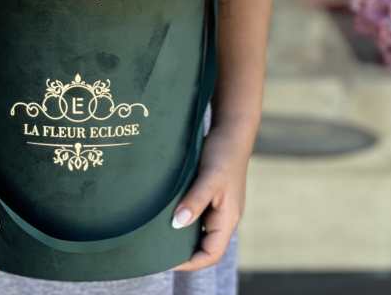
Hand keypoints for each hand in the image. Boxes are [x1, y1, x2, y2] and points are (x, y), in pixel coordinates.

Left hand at [172, 121, 252, 270]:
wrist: (231, 130)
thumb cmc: (223, 153)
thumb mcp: (209, 178)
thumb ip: (195, 201)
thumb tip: (177, 224)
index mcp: (228, 218)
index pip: (211, 253)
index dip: (191, 262)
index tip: (167, 259)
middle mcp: (225, 216)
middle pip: (205, 245)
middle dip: (184, 251)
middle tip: (159, 248)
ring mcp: (218, 205)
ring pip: (200, 229)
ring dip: (183, 233)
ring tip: (159, 232)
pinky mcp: (212, 194)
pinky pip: (197, 213)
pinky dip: (184, 216)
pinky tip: (168, 210)